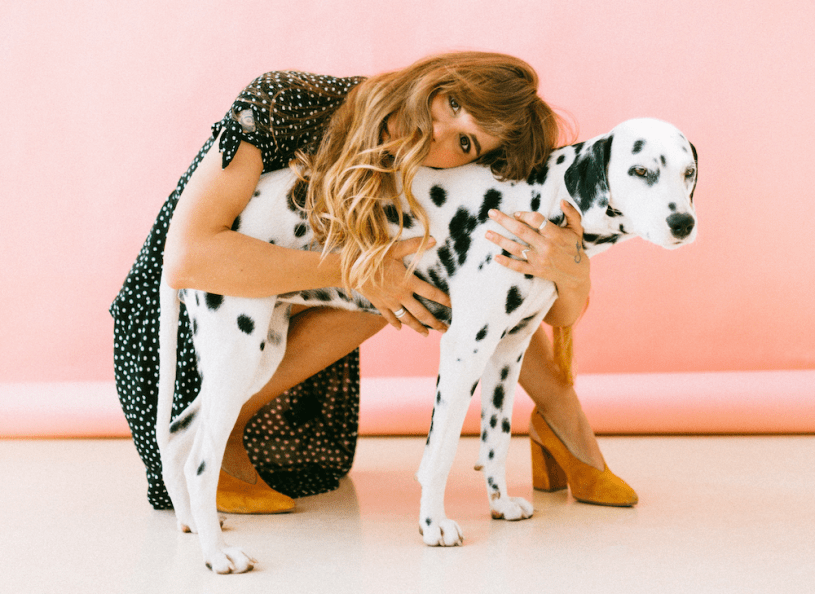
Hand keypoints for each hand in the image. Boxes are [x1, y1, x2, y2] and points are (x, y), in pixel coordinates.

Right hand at [356, 237, 450, 335]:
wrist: (350, 271)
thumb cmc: (373, 257)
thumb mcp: (395, 249)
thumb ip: (415, 245)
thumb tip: (435, 240)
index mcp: (408, 282)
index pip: (431, 293)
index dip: (444, 300)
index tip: (453, 306)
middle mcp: (401, 296)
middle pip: (422, 313)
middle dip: (435, 322)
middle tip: (445, 330)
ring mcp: (390, 303)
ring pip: (407, 319)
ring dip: (418, 328)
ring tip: (427, 335)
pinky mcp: (379, 305)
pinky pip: (390, 317)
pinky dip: (396, 323)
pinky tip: (400, 328)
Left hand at [486, 201, 590, 325]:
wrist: (576, 273)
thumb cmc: (574, 247)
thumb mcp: (577, 229)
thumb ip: (571, 214)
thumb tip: (562, 200)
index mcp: (555, 234)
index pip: (537, 220)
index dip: (525, 215)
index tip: (516, 213)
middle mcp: (546, 246)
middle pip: (521, 231)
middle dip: (504, 221)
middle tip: (491, 213)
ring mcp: (539, 260)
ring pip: (516, 248)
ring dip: (500, 240)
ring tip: (487, 233)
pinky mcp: (536, 270)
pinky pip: (519, 267)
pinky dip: (507, 262)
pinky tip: (495, 257)